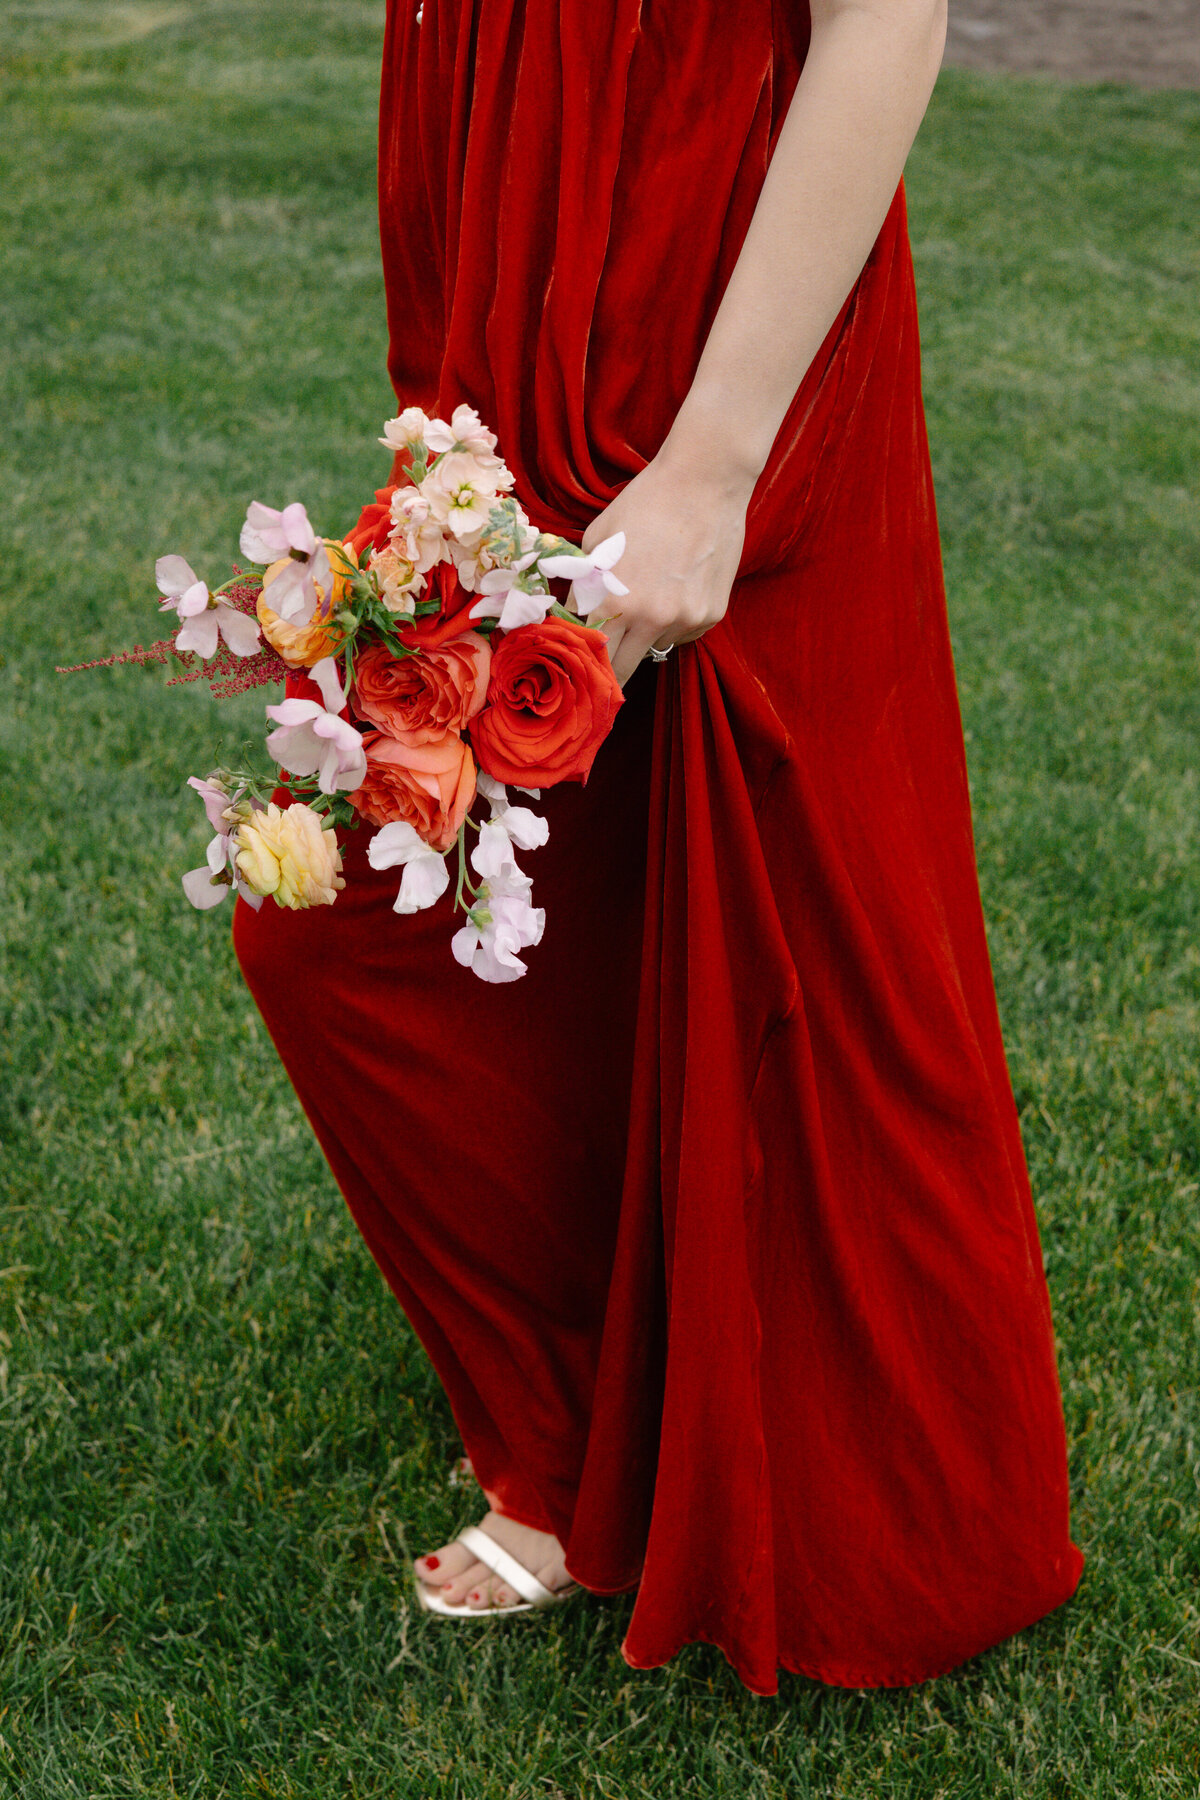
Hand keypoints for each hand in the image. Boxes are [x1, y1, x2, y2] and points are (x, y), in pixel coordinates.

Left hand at [577, 453, 752, 685]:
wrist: (705, 482)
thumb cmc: (645, 503)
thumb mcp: (599, 539)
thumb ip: (586, 583)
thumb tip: (576, 614)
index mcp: (617, 601)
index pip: (593, 655)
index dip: (584, 662)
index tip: (580, 668)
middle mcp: (654, 619)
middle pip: (624, 669)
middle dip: (610, 671)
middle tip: (603, 669)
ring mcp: (687, 619)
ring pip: (656, 648)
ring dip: (645, 637)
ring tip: (650, 598)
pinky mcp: (712, 614)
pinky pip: (684, 634)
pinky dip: (675, 624)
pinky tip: (676, 590)